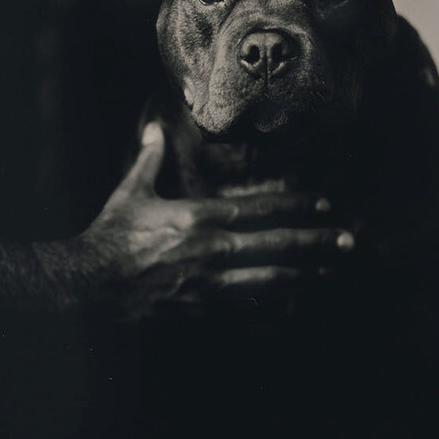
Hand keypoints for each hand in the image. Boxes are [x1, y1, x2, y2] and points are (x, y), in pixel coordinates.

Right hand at [81, 121, 353, 315]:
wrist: (90, 287)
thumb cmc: (110, 237)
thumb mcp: (130, 192)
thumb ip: (150, 159)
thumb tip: (155, 125)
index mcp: (197, 219)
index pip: (258, 210)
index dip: (295, 207)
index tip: (325, 204)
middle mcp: (211, 252)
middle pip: (276, 247)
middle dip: (315, 243)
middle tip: (348, 242)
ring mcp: (210, 287)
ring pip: (270, 282)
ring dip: (305, 276)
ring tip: (332, 272)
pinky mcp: (203, 313)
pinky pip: (249, 313)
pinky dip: (276, 311)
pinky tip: (296, 309)